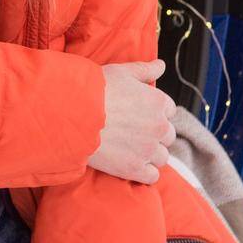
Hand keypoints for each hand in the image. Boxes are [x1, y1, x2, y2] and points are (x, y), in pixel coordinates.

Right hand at [86, 57, 176, 184]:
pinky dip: (144, 173)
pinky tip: (131, 165)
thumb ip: (144, 70)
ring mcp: (148, 150)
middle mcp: (159, 127)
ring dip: (150, 154)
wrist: (73, 114)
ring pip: (161, 157)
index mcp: (159, 102)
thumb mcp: (121, 72)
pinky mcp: (134, 169)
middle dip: (154, 134)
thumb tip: (161, 66)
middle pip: (167, 135)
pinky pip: (152, 176)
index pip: (168, 111)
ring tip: (131, 149)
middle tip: (134, 132)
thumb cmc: (95, 90)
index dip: (154, 112)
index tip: (140, 114)